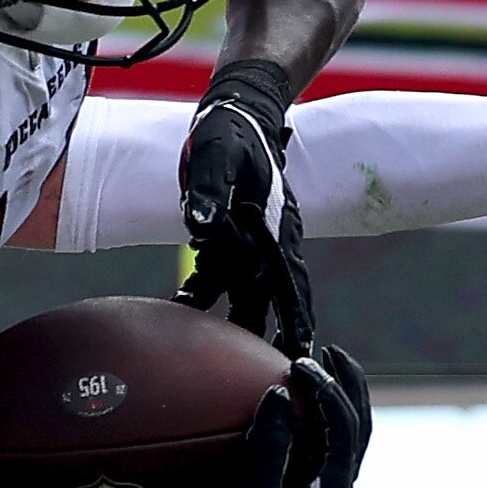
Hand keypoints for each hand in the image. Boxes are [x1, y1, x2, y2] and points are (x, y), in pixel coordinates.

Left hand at [176, 59, 315, 354]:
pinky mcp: (228, 235)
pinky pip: (216, 272)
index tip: (304, 349)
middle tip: (283, 374)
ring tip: (229, 362)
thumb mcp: (215, 155)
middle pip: (273, 296)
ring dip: (236, 319)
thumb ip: (207, 189)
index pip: (290, 281)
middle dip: (278, 333)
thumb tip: (198, 223)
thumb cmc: (229, 131)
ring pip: (244, 290)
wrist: (235, 112)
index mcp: (275, 225)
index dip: (296, 316)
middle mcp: (269, 239)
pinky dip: (203, 292)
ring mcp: (250, 239)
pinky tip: (182, 310)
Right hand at [187, 347, 367, 487]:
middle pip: (359, 425)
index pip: (345, 424)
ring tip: (316, 370)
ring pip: (346, 437)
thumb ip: (269, 445)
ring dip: (336, 400)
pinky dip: (316, 422)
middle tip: (329, 351)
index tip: (297, 362)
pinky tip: (292, 409)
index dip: (327, 387)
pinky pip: (323, 450)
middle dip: (347, 384)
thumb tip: (281, 394)